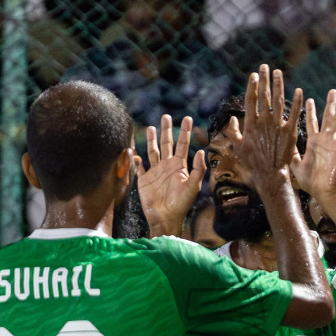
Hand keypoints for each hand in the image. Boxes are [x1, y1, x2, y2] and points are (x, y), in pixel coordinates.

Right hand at [137, 114, 206, 237]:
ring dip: (153, 140)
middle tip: (167, 116)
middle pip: (167, 144)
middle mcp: (167, 167)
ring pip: (153, 151)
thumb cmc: (181, 204)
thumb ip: (197, 169)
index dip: (185, 132)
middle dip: (167, 130)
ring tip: (153, 127)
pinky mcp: (144, 180)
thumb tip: (201, 150)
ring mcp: (155, 172)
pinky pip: (140, 167)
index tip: (188, 118)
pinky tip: (134, 151)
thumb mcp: (193, 187)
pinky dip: (136, 159)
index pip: (183, 145)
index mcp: (179, 166)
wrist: (165, 218)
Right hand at [224, 65, 303, 191]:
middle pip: (264, 96)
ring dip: (278, 85)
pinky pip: (294, 114)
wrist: (270, 176)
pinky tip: (299, 90)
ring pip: (278, 101)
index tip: (254, 75)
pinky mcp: (289, 132)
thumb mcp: (238, 148)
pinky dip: (297, 102)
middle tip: (265, 66)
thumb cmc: (253, 163)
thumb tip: (232, 118)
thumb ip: (233, 132)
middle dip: (264, 80)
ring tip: (278, 72)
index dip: (252, 86)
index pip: (251, 100)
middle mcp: (264, 122)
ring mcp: (277, 126)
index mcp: (251, 124)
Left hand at [290, 90, 335, 200]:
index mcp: (313, 142)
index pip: (312, 122)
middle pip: (328, 117)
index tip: (309, 99)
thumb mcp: (295, 165)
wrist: (323, 191)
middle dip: (330, 104)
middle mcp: (324, 139)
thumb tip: (280, 144)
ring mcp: (334, 142)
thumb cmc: (310, 182)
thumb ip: (290, 153)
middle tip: (332, 91)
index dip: (311, 111)